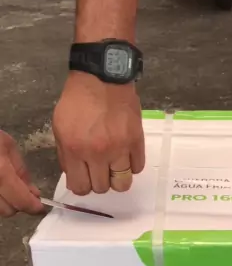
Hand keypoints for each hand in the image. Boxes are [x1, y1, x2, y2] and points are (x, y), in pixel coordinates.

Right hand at [0, 131, 43, 216]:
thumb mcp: (8, 146)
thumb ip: (22, 171)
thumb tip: (33, 193)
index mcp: (0, 171)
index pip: (20, 200)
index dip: (32, 206)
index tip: (39, 207)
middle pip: (7, 210)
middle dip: (17, 205)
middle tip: (21, 193)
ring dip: (4, 204)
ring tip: (6, 189)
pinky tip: (0, 189)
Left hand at [52, 72, 144, 195]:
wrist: (103, 78)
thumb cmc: (78, 101)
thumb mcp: (60, 127)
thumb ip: (66, 154)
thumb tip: (74, 174)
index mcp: (75, 150)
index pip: (80, 187)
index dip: (82, 186)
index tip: (85, 178)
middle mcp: (98, 153)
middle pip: (102, 188)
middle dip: (99, 181)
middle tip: (99, 169)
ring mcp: (120, 148)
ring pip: (122, 183)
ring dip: (117, 178)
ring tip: (114, 167)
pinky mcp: (136, 141)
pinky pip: (137, 167)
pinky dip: (131, 165)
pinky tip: (125, 155)